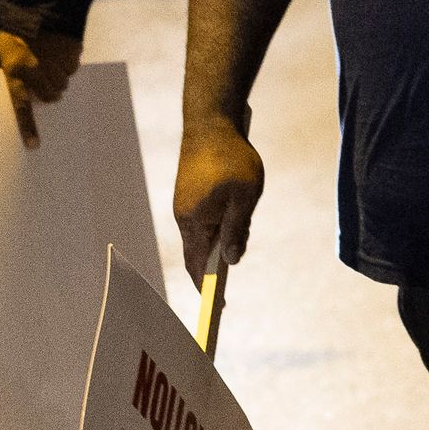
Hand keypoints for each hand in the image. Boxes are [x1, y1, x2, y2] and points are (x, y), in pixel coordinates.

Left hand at [0, 26, 80, 141]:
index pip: (22, 105)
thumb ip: (15, 72)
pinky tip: (60, 49)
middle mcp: (37, 70)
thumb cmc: (17, 30)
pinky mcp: (71, 53)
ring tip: (51, 57)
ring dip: (60, 74)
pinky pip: (73, 67)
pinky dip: (68, 61)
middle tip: (47, 78)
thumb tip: (28, 91)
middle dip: (51, 90)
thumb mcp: (7, 53)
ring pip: (64, 82)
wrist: (36, 4)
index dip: (28, 126)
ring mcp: (56, 62)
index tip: (34, 145)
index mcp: (17, 71)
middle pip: (52, 94)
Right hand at [172, 117, 266, 278]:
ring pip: (203, 233)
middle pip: (199, 252)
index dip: (206, 289)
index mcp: (194, 221)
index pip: (196, 266)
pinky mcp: (190, 191)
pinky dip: (217, 224)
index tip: (217, 309)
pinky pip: (204, 217)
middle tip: (230, 278)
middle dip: (215, 266)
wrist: (212, 120)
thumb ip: (238, 230)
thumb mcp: (244, 197)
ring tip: (239, 235)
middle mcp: (183, 216)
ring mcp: (185, 203)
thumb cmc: (231, 158)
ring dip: (220, 240)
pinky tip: (234, 215)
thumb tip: (231, 261)